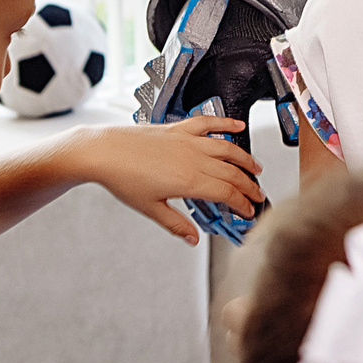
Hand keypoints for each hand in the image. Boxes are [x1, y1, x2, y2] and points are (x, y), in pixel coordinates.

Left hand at [65, 117, 264, 245]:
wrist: (104, 152)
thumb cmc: (122, 178)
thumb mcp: (150, 208)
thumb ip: (176, 224)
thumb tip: (193, 238)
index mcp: (189, 181)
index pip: (227, 193)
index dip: (242, 204)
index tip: (248, 211)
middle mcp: (194, 158)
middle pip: (232, 172)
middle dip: (249, 186)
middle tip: (258, 195)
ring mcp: (188, 141)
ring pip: (227, 148)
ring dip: (245, 159)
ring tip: (256, 168)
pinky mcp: (179, 128)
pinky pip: (209, 123)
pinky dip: (226, 124)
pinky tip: (237, 126)